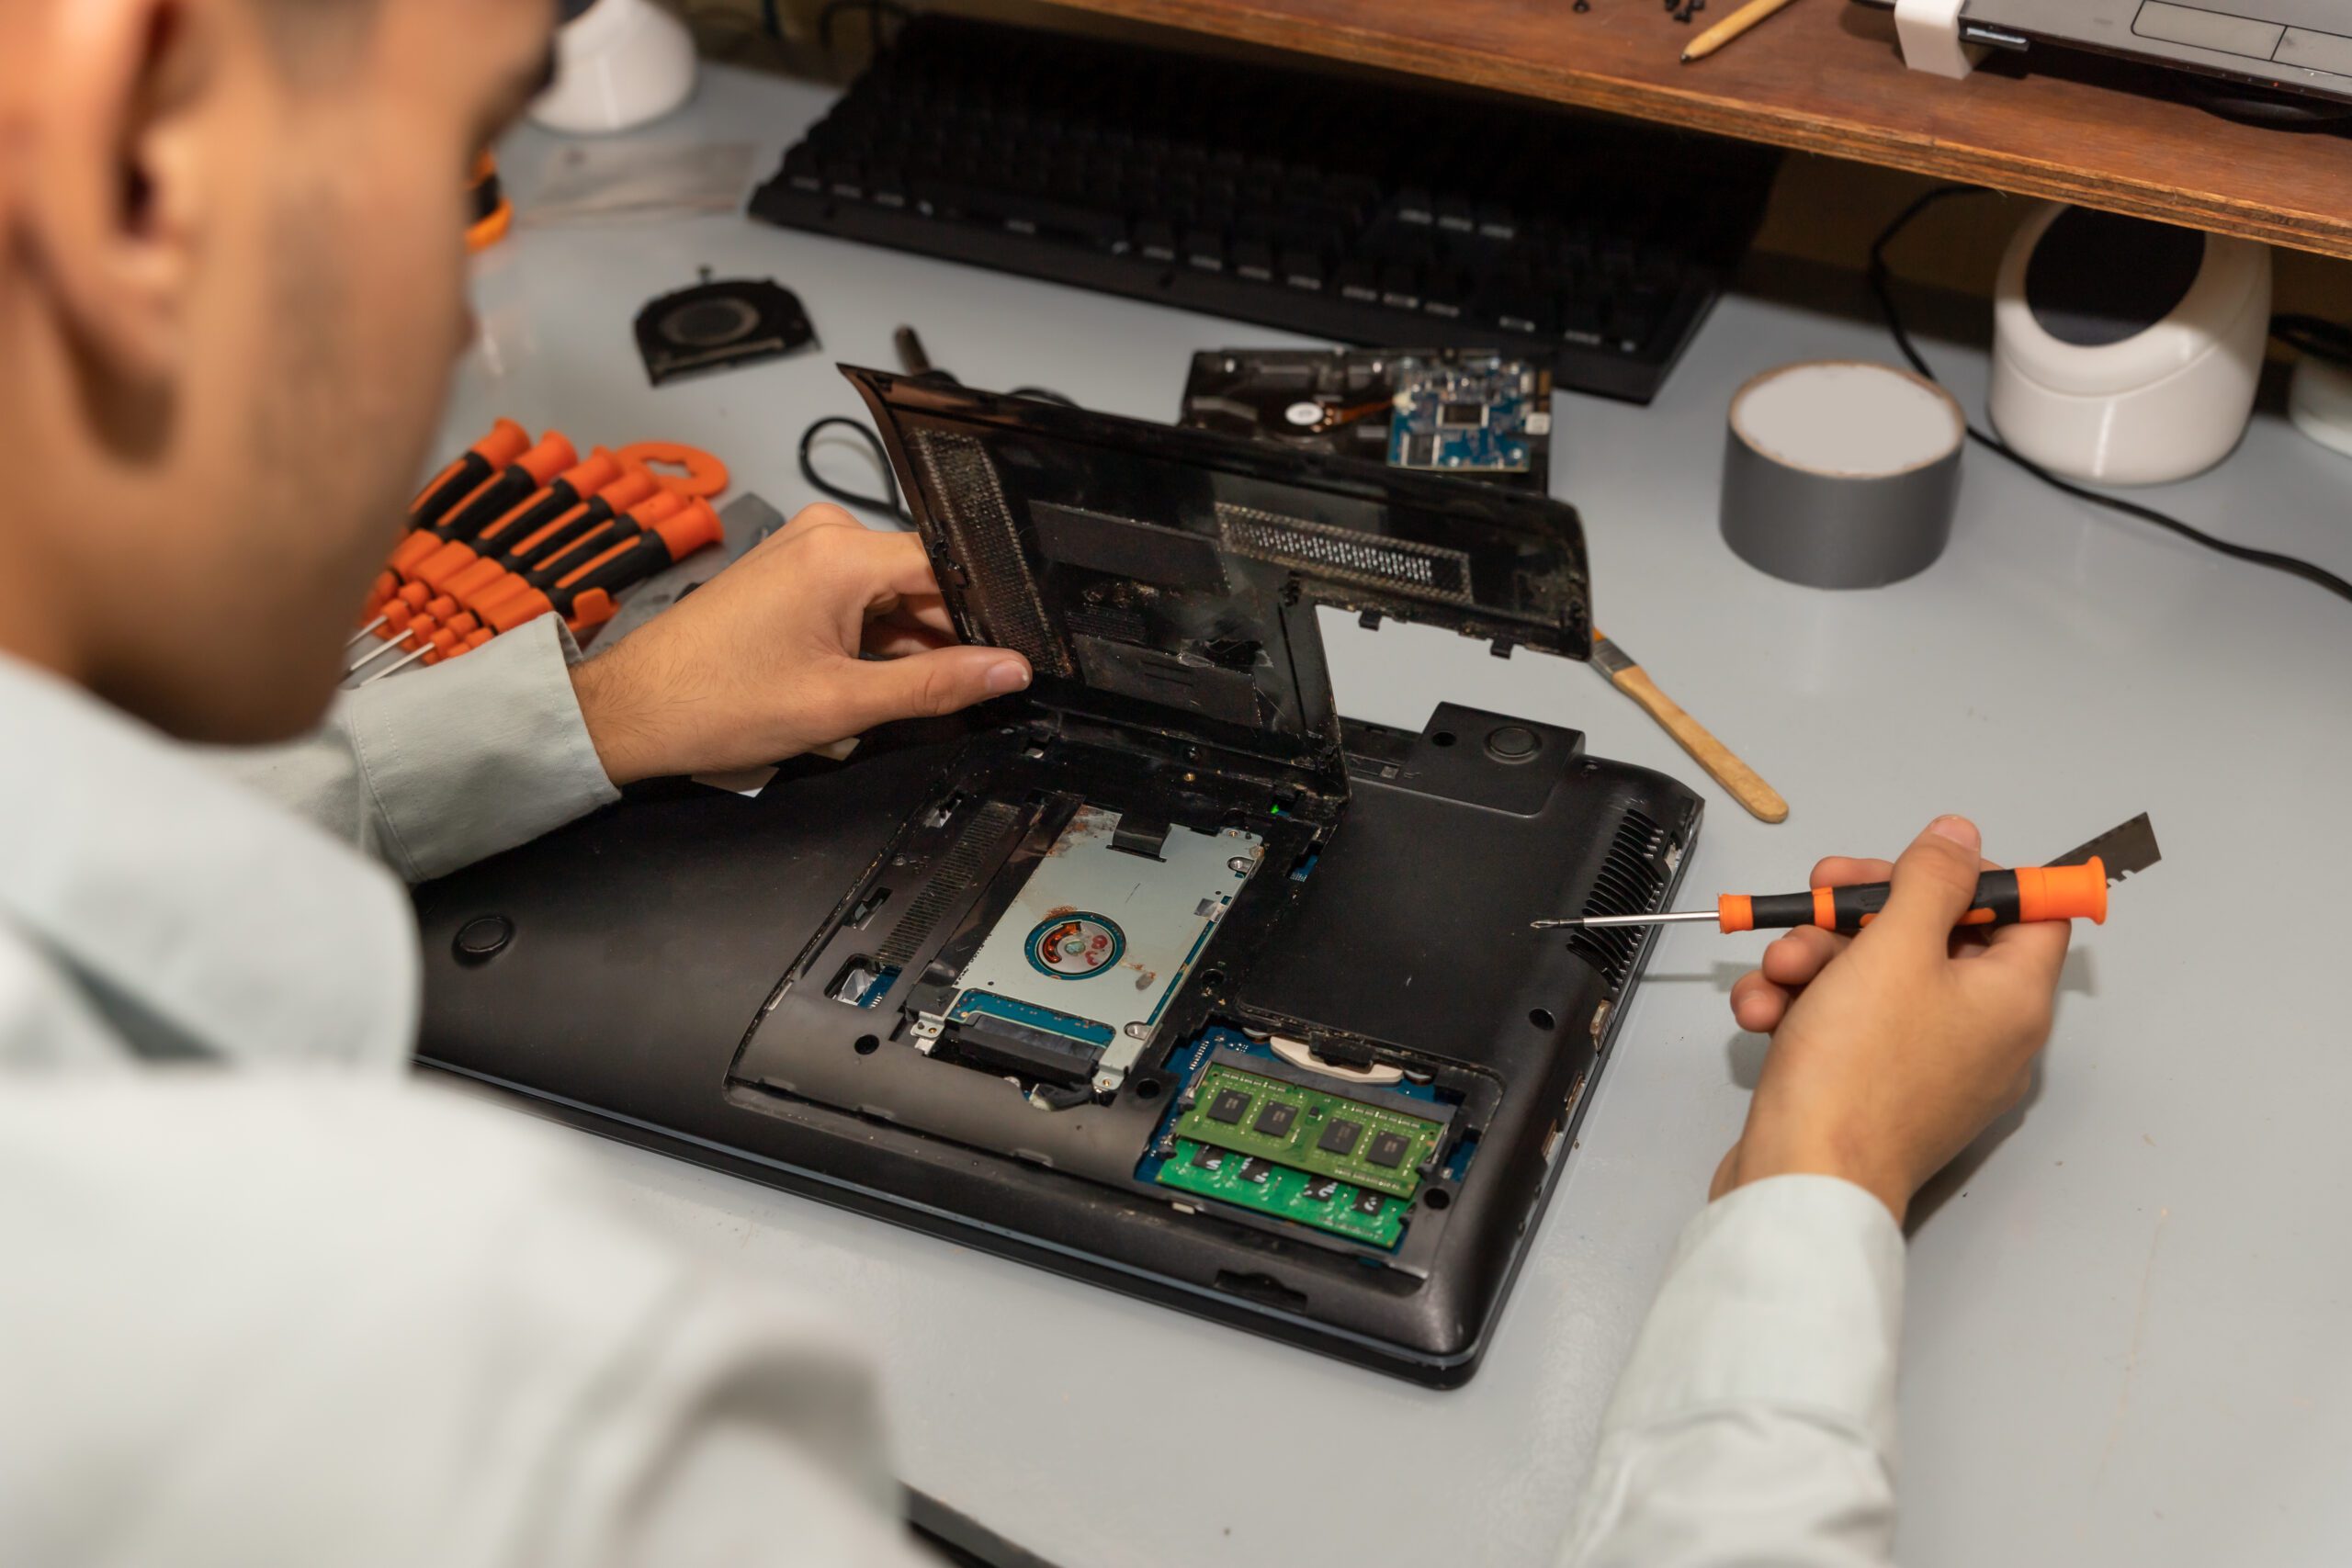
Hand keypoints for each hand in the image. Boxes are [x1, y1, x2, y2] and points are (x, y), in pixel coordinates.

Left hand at [569, 505, 1030, 785]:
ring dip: (904, 644)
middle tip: (951, 693)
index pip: (950, 569)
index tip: (1004, 658)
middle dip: (942, 637)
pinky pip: (859, 599)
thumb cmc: (714, 702)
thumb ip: (936, 684)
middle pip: (923, 581)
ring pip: (892, 595)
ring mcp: (804, 552)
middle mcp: (824, 536)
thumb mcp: (843, 704)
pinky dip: (871, 640)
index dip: (983, 618)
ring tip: (879, 693)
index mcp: (841, 553)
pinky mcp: (791, 574)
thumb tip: (1005, 671)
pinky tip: (859, 681)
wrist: (636, 710)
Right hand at [1712, 816, 2069, 1224]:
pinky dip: (1804, 1007)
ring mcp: (1929, 1067)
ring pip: (1878, 977)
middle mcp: (1984, 1035)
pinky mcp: (1875, 1091)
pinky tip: (1764, 1009)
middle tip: (1821, 898)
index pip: (2030, 913)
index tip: (1917, 866)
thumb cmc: (1856, 1076)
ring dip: (1817, 957)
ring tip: (1779, 969)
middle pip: (1937, 937)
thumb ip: (1931, 881)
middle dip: (1862, 913)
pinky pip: (1848, 1024)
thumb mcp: (1893, 947)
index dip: (1976, 877)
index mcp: (2013, 1000)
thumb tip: (1960, 838)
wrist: (1801, 1179)